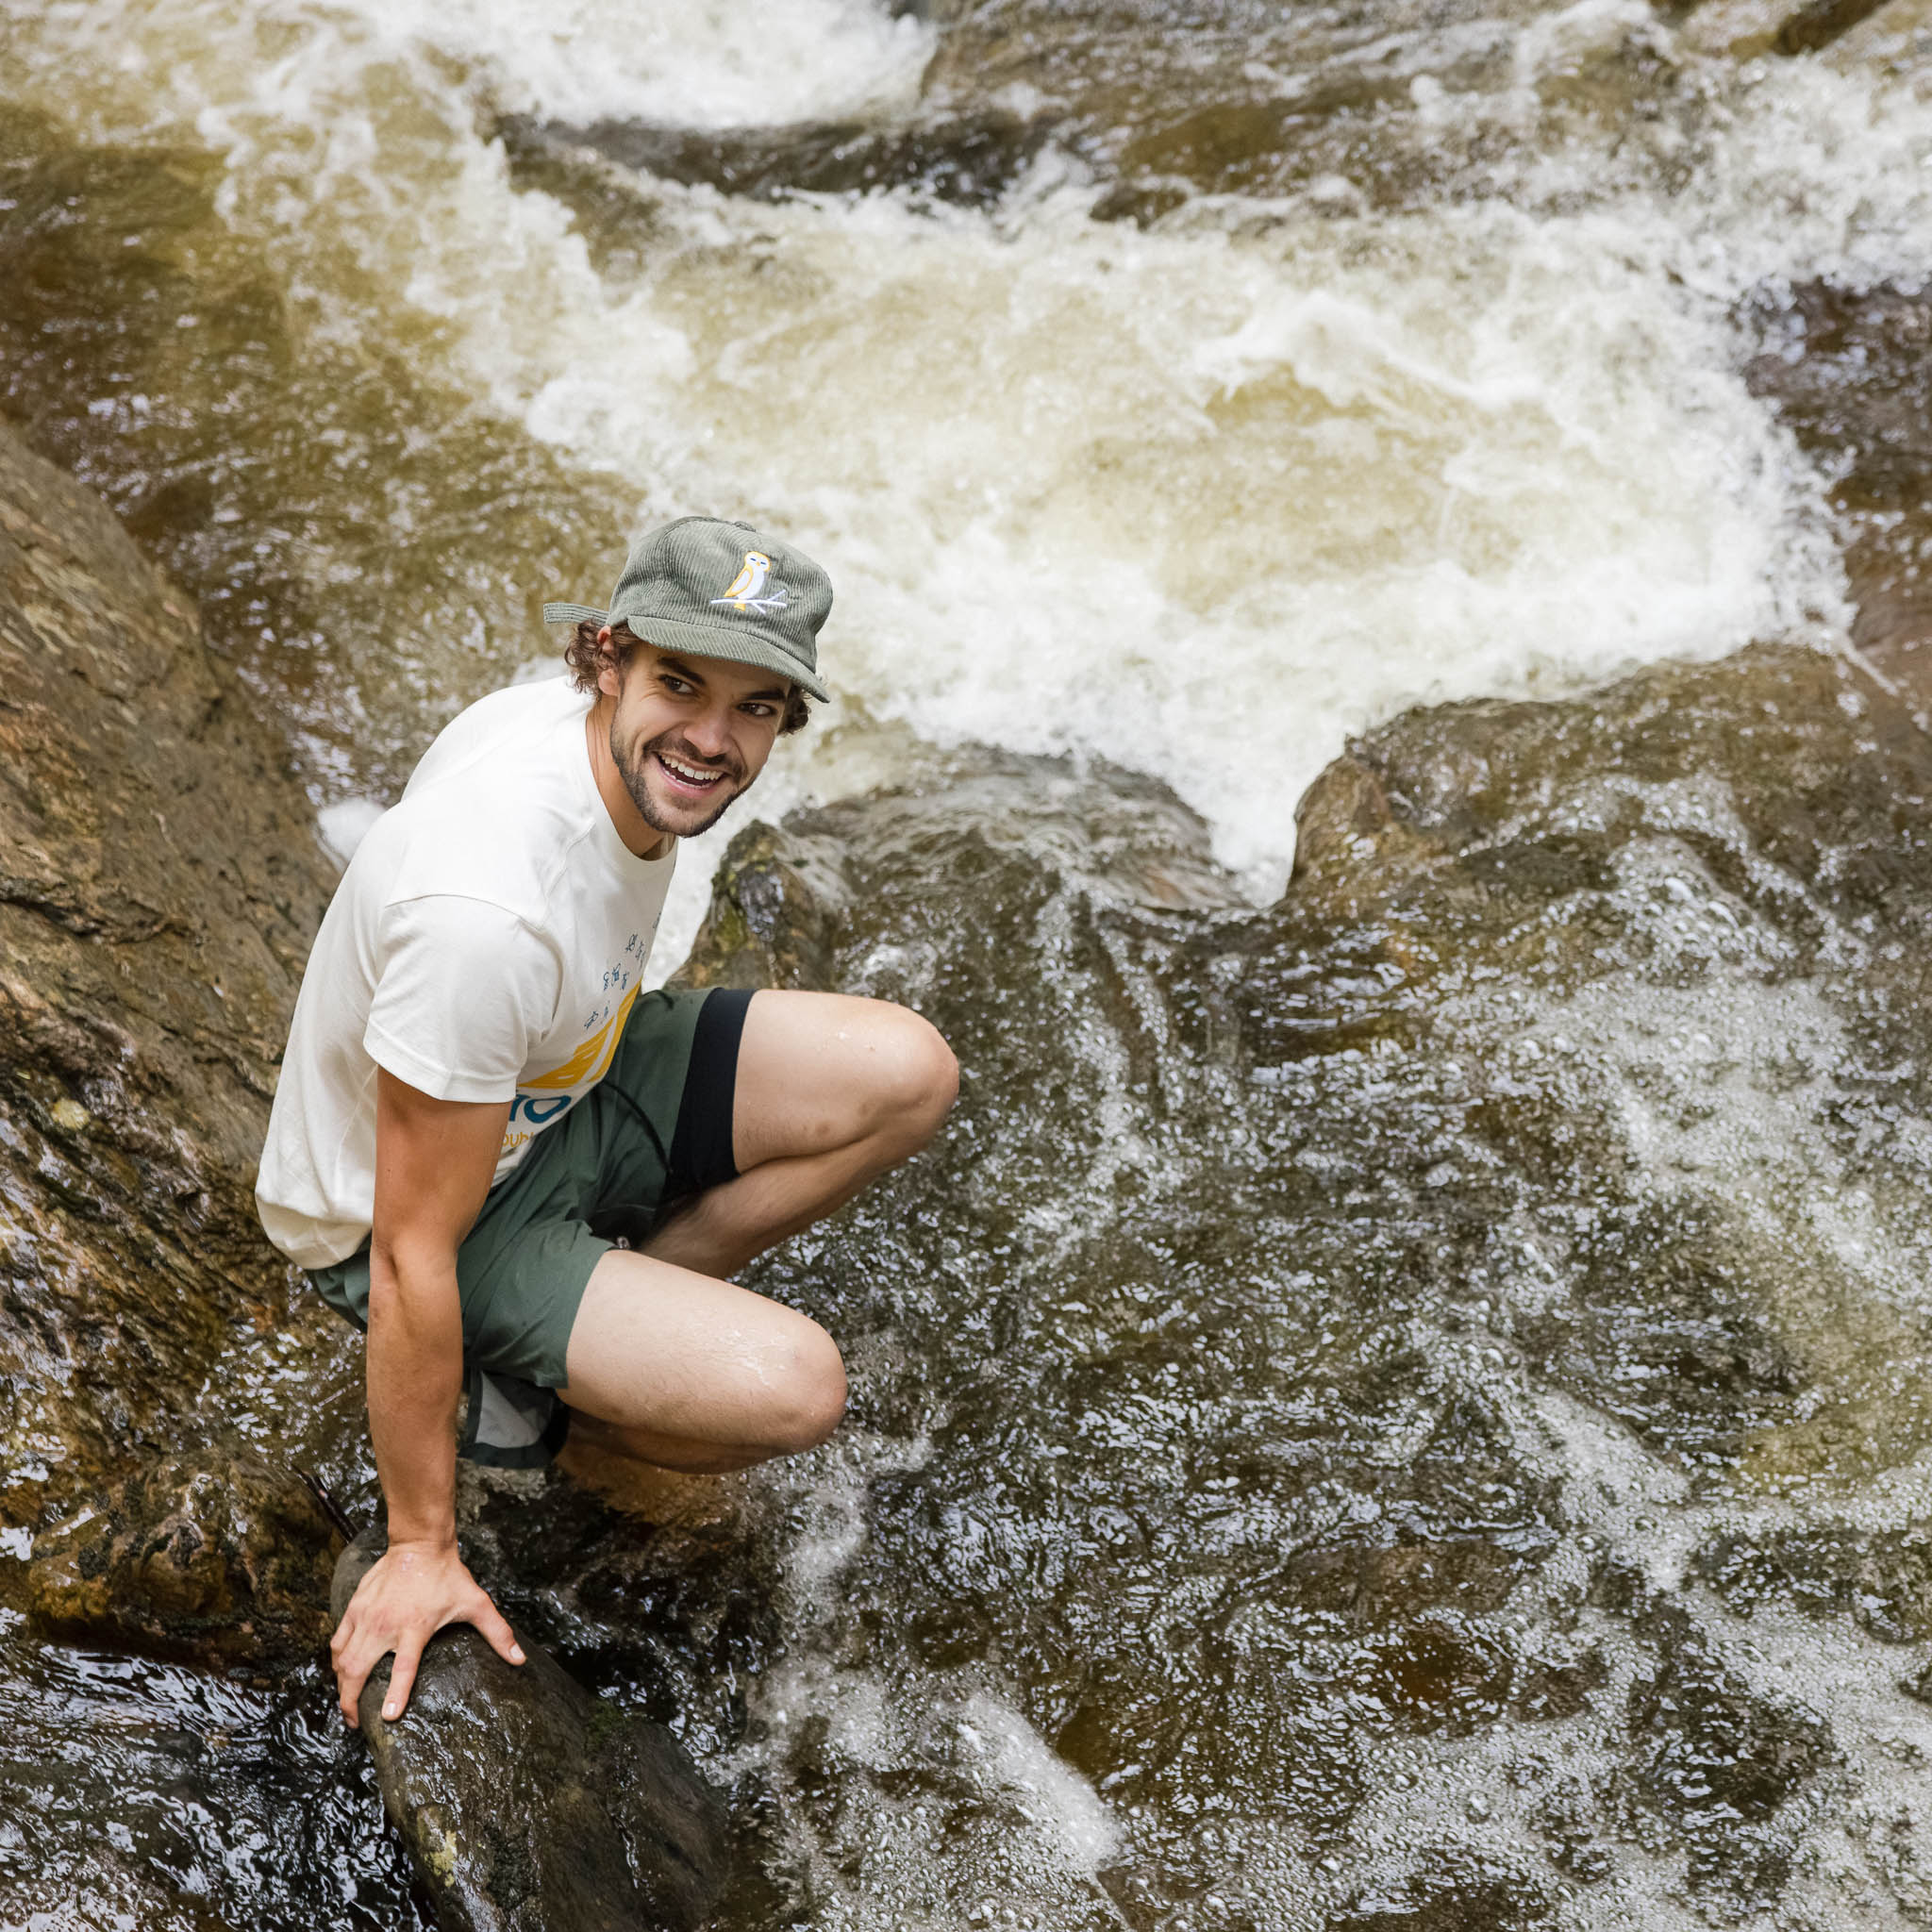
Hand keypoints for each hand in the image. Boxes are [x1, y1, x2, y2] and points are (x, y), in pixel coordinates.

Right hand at [329, 1537, 523, 1727]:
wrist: (420, 1544)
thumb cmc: (448, 1576)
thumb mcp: (476, 1603)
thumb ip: (498, 1633)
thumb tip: (520, 1660)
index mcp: (415, 1628)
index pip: (403, 1668)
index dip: (396, 1695)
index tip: (388, 1718)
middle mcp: (386, 1625)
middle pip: (358, 1670)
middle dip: (351, 1701)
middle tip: (354, 1721)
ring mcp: (366, 1617)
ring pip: (343, 1659)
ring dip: (341, 1685)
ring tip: (346, 1703)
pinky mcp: (354, 1608)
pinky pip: (338, 1641)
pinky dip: (336, 1660)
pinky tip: (340, 1672)